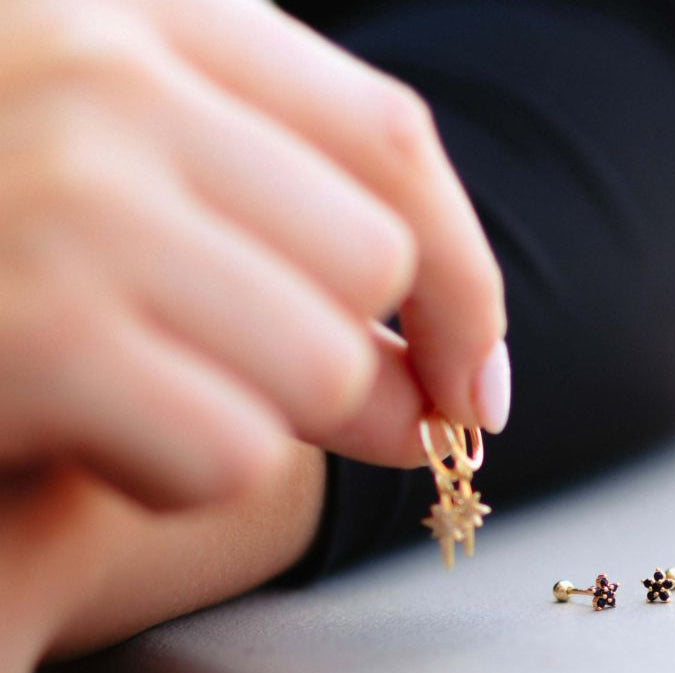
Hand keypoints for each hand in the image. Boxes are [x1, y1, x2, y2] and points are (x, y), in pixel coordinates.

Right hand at [0, 0, 508, 507]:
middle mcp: (100, 70)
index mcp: (142, 9)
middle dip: (360, 366)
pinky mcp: (26, 330)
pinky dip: (184, 475)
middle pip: (366, 261)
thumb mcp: (135, 195)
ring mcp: (60, 196)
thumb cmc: (2, 259)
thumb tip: (444, 392)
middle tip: (309, 411)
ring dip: (263, 419)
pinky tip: (92, 446)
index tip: (479, 380)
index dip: (466, 281)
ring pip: (318, 362)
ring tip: (151, 403)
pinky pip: (226, 450)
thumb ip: (294, 261)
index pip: (392, 146)